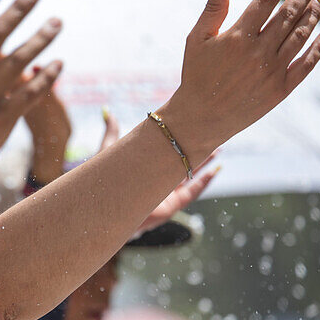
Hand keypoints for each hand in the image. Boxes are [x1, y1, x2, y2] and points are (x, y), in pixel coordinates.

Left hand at [98, 110, 217, 235]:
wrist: (102, 208)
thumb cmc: (101, 182)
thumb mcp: (109, 152)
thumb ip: (111, 132)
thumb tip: (106, 111)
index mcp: (148, 167)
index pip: (169, 151)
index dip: (181, 139)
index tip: (192, 124)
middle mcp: (159, 181)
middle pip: (184, 162)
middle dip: (197, 150)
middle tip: (210, 134)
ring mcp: (165, 194)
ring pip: (192, 176)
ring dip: (205, 164)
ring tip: (217, 150)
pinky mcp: (169, 206)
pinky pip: (192, 193)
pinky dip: (204, 182)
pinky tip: (215, 171)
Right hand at [160, 0, 319, 161]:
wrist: (200, 118)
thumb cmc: (196, 75)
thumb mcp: (197, 38)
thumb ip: (213, 7)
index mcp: (237, 36)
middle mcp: (259, 51)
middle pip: (290, 12)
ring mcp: (273, 70)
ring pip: (301, 34)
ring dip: (316, 11)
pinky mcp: (282, 89)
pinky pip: (307, 63)